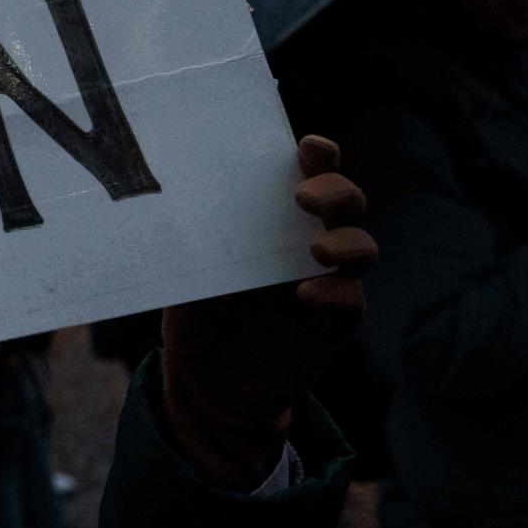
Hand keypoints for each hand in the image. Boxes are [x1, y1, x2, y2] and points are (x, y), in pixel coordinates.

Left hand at [160, 136, 376, 488]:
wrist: (208, 381)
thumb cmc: (197, 311)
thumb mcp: (188, 267)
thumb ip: (195, 235)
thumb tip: (167, 194)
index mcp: (273, 215)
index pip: (308, 172)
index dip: (317, 154)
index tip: (308, 146)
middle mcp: (308, 238)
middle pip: (345, 199)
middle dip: (336, 190)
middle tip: (304, 198)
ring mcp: (327, 277)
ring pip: (360, 244)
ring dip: (345, 240)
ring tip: (315, 250)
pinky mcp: (336, 319)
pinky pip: (351, 298)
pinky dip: (336, 293)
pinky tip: (306, 296)